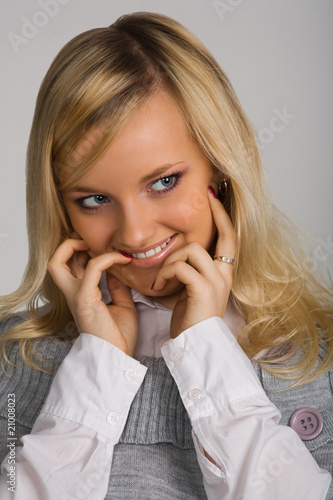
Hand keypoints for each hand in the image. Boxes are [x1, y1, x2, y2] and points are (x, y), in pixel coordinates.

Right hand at [47, 238, 137, 355]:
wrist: (118, 357)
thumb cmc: (119, 336)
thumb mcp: (121, 305)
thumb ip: (117, 287)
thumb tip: (118, 269)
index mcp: (81, 295)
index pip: (70, 266)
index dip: (81, 250)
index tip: (104, 246)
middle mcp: (73, 293)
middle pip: (55, 261)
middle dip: (69, 244)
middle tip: (92, 240)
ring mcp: (75, 296)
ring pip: (57, 262)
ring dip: (77, 245)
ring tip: (100, 243)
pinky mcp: (84, 299)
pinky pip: (92, 268)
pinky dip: (106, 258)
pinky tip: (121, 258)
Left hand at [153, 188, 235, 337]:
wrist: (196, 345)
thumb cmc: (191, 320)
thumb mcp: (192, 290)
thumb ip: (189, 271)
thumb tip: (174, 255)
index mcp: (223, 274)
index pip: (230, 239)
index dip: (224, 217)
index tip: (214, 197)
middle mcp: (225, 275)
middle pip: (223, 235)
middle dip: (217, 214)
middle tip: (206, 198)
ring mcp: (216, 281)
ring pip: (192, 250)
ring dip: (170, 260)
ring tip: (161, 278)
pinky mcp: (203, 289)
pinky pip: (181, 266)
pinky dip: (166, 273)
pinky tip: (159, 285)